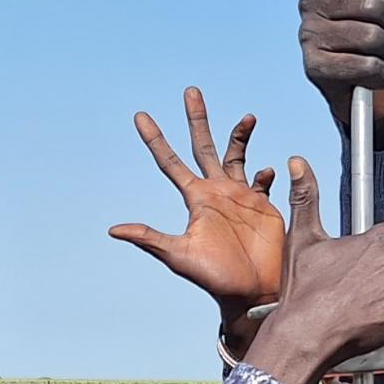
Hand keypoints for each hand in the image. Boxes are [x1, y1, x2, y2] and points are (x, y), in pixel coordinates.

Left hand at [107, 88, 283, 320]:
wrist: (251, 293)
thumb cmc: (214, 278)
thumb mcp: (179, 255)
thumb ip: (150, 238)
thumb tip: (114, 229)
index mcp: (195, 198)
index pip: (170, 162)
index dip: (155, 139)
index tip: (140, 115)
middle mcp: (216, 192)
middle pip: (203, 146)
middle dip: (197, 119)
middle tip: (190, 91)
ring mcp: (241, 197)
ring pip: (237, 155)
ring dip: (240, 134)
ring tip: (248, 117)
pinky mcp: (265, 207)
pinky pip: (265, 180)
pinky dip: (268, 171)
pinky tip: (270, 168)